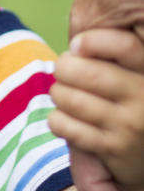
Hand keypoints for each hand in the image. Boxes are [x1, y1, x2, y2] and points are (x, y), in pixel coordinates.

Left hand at [49, 28, 143, 190]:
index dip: (93, 41)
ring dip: (58, 93)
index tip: (76, 44)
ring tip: (62, 93)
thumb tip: (76, 42)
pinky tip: (63, 117)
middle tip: (63, 70)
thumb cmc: (132, 100)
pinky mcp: (115, 149)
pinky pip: (68, 127)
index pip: (124, 46)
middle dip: (64, 67)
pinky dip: (57, 119)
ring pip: (73, 99)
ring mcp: (131, 125)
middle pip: (89, 73)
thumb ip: (113, 56)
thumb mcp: (133, 75)